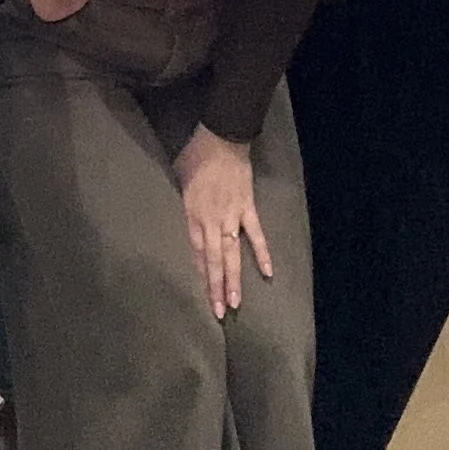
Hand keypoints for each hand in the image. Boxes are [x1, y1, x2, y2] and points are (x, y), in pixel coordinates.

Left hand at [174, 124, 271, 319]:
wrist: (222, 137)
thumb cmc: (196, 155)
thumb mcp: (181, 179)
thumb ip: (186, 204)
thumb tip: (189, 219)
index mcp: (193, 215)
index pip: (197, 253)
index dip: (201, 275)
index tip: (202, 296)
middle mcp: (211, 221)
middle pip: (213, 260)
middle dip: (214, 286)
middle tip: (217, 312)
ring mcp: (231, 216)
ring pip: (232, 253)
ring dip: (233, 278)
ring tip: (234, 303)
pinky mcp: (248, 207)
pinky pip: (256, 234)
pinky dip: (262, 252)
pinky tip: (267, 273)